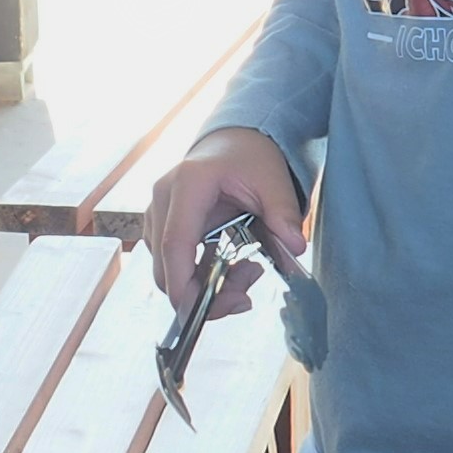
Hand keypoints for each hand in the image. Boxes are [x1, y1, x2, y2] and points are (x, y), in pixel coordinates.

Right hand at [143, 127, 306, 317]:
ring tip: (248, 272)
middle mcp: (163, 200)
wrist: (233, 142)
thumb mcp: (274, 181)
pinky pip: (174, 266)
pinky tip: (232, 266)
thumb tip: (295, 246)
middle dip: (204, 294)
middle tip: (247, 292)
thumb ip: (284, 213)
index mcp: (188, 184)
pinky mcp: (160, 228)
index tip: (203, 309)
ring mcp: (157, 215)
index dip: (183, 283)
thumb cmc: (249, 157)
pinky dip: (201, 277)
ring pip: (169, 272)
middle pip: (166, 267)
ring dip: (207, 286)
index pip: (175, 242)